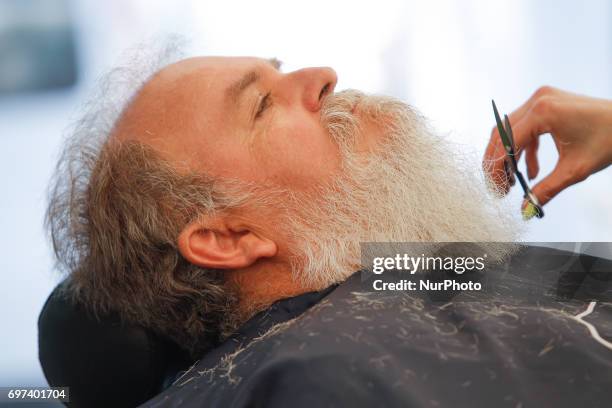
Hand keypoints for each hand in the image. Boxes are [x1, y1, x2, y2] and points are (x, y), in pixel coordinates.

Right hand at [483, 86, 611, 214]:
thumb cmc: (608, 141)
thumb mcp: (575, 170)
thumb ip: (546, 190)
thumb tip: (526, 210)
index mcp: (543, 112)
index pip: (506, 142)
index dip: (497, 168)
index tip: (497, 190)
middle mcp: (538, 100)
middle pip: (502, 134)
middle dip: (497, 163)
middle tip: (498, 188)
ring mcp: (541, 99)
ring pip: (509, 131)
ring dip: (508, 157)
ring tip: (511, 182)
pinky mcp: (545, 103)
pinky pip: (525, 128)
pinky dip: (524, 150)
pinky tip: (531, 172)